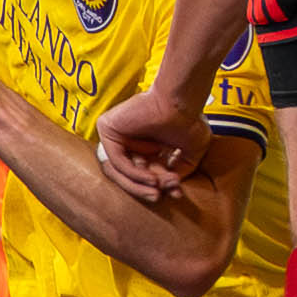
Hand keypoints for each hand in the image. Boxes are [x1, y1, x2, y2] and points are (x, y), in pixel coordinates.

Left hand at [94, 82, 208, 198]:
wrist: (182, 102)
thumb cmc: (188, 120)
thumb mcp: (190, 153)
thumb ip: (180, 169)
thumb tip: (171, 187)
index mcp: (142, 143)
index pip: (143, 173)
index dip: (159, 187)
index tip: (177, 194)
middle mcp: (126, 139)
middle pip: (129, 175)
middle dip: (149, 188)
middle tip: (168, 193)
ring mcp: (114, 134)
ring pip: (120, 172)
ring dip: (141, 185)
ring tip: (160, 189)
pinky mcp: (107, 129)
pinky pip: (117, 161)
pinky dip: (135, 174)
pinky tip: (152, 179)